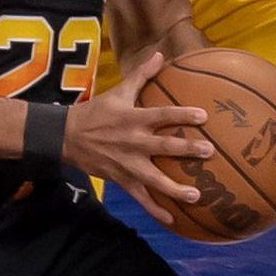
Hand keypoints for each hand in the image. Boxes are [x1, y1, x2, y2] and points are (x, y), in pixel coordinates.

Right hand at [63, 52, 214, 225]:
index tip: (203, 116)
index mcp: (134, 118)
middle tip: (209, 152)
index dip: (182, 115)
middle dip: (186, 149)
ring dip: (175, 188)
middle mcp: (133, 142)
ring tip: (197, 195)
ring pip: (154, 179)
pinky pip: (141, 198)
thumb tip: (160, 54)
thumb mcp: (118, 91)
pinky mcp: (122, 181)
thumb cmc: (97, 112)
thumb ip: (141, 75)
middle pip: (163, 146)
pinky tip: (173, 220)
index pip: (162, 115)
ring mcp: (127, 164)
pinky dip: (155, 210)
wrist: (67, 137)